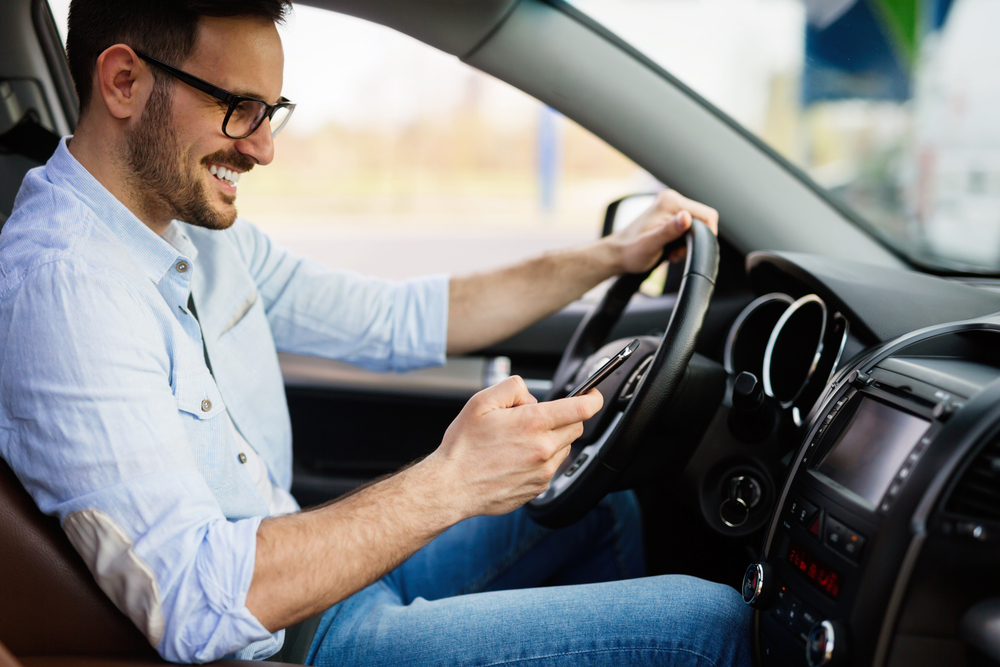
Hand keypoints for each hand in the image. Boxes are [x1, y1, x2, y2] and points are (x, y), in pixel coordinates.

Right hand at [426, 376, 602, 517]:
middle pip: (576, 427)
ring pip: (564, 447)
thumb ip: (512, 388)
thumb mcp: (481, 402)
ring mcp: (543, 471)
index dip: (592, 397)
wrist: (452, 486)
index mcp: (532, 424)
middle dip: (564, 417)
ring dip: (552, 439)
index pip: (581, 408)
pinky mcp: (539, 487)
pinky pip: (552, 466)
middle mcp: (543, 449)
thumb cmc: (463, 446)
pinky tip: (517, 457)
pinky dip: (542, 458)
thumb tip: (531, 395)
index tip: (593, 394)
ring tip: (520, 440)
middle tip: (535, 417)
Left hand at [610, 189, 718, 272]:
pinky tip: (671, 249)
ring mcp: (672, 207)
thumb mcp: (651, 244)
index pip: (707, 215)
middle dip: (695, 240)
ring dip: (688, 243)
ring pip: (697, 226)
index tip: (689, 250)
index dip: (706, 235)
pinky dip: (684, 242)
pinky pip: (689, 228)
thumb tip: (687, 217)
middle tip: (676, 253)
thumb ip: (669, 230)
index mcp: (670, 202)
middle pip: (703, 220)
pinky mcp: (671, 216)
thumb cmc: (630, 251)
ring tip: (672, 252)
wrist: (618, 254)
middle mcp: (672, 200)